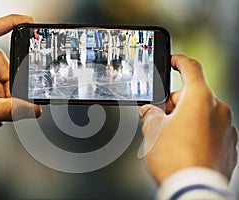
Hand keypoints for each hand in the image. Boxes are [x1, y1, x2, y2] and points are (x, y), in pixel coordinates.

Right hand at [139, 55, 237, 183]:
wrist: (192, 190)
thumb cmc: (174, 159)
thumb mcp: (152, 131)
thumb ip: (150, 114)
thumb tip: (149, 112)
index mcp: (200, 99)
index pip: (191, 69)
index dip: (179, 61)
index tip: (174, 61)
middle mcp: (218, 110)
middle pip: (192, 96)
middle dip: (174, 104)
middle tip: (160, 119)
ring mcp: (227, 128)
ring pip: (202, 114)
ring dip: (186, 119)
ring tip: (172, 138)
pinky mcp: (230, 145)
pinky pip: (211, 130)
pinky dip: (198, 133)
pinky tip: (186, 148)